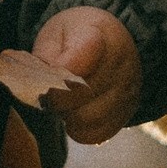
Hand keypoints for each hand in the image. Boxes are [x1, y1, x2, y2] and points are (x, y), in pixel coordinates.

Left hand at [32, 5, 142, 144]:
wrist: (111, 39)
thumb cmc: (76, 36)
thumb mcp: (55, 34)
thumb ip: (44, 59)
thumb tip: (37, 88)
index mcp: (98, 36)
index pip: (72, 69)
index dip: (52, 84)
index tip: (45, 85)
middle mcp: (120, 62)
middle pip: (78, 97)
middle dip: (57, 100)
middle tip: (50, 95)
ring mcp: (128, 87)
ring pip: (88, 118)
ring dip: (69, 116)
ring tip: (65, 103)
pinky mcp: (129, 109)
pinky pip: (99, 133)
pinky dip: (82, 130)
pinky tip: (77, 113)